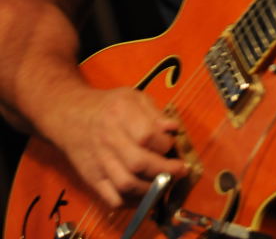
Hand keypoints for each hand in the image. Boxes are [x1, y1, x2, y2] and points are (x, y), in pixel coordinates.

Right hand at [50, 85, 187, 207]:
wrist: (71, 116)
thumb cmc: (109, 106)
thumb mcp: (133, 97)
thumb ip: (155, 113)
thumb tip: (173, 129)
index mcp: (120, 113)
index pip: (147, 135)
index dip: (164, 143)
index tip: (172, 144)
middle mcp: (108, 138)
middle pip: (138, 163)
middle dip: (165, 170)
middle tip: (179, 170)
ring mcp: (99, 162)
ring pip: (126, 184)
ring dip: (151, 189)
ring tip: (165, 183)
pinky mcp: (92, 179)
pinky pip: (113, 199)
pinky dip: (132, 202)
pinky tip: (145, 194)